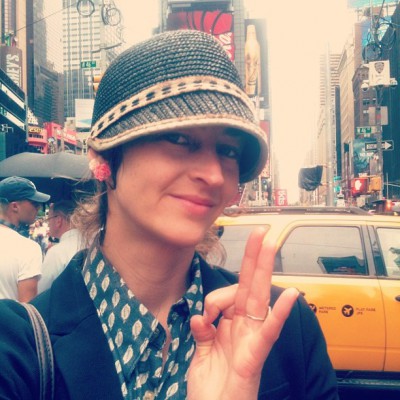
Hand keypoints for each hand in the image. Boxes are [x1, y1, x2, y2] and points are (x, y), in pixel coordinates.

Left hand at [188, 227, 298, 399]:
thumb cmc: (212, 387)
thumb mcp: (202, 352)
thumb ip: (203, 330)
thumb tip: (199, 315)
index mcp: (232, 325)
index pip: (232, 294)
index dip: (224, 287)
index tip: (218, 292)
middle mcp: (245, 328)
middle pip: (250, 286)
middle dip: (255, 258)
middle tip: (261, 232)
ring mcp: (252, 339)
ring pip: (258, 299)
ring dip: (263, 270)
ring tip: (269, 245)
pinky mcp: (255, 355)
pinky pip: (268, 331)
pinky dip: (280, 313)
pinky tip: (290, 295)